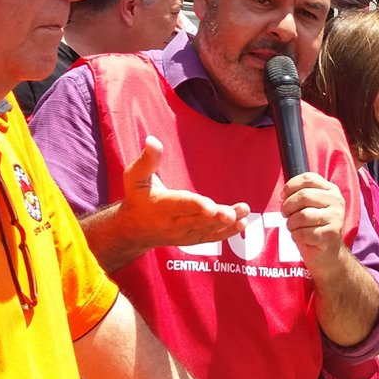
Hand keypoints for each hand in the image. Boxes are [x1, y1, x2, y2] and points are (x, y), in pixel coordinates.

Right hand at [111, 137, 248, 250]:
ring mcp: (184, 233)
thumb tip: (152, 140)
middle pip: (197, 220)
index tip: (210, 207)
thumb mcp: (134, 178)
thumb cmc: (138, 198)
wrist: (135, 230)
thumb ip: (146, 160)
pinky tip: (242, 223)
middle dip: (215, 218)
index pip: (180, 205)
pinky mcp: (193, 238)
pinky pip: (210, 237)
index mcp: (161, 206)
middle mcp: (174, 223)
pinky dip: (226, 233)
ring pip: (207, 229)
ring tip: (244, 212)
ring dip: (227, 222)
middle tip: (231, 214)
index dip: (196, 206)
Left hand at [281, 173, 345, 270]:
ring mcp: (336, 218)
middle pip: (304, 195)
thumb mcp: (311, 205)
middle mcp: (336, 201)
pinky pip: (303, 233)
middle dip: (288, 206)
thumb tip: (284, 193)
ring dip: (291, 223)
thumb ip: (301, 194)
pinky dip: (296, 236)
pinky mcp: (331, 235)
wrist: (329, 253)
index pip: (308, 178)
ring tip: (293, 227)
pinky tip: (300, 237)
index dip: (290, 186)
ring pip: (302, 215)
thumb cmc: (314, 226)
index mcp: (331, 190)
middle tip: (285, 215)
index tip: (284, 197)